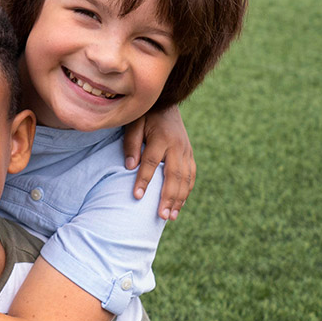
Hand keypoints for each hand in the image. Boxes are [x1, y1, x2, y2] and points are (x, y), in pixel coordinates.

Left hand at [123, 105, 195, 220]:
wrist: (167, 103)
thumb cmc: (145, 115)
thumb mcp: (134, 123)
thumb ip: (131, 143)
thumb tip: (130, 166)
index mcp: (162, 137)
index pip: (151, 162)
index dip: (144, 180)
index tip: (137, 196)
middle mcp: (178, 146)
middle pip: (173, 175)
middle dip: (168, 197)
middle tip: (161, 216)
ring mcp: (186, 151)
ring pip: (185, 179)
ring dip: (179, 199)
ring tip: (170, 217)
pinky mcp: (190, 154)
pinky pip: (191, 176)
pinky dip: (186, 191)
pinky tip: (180, 205)